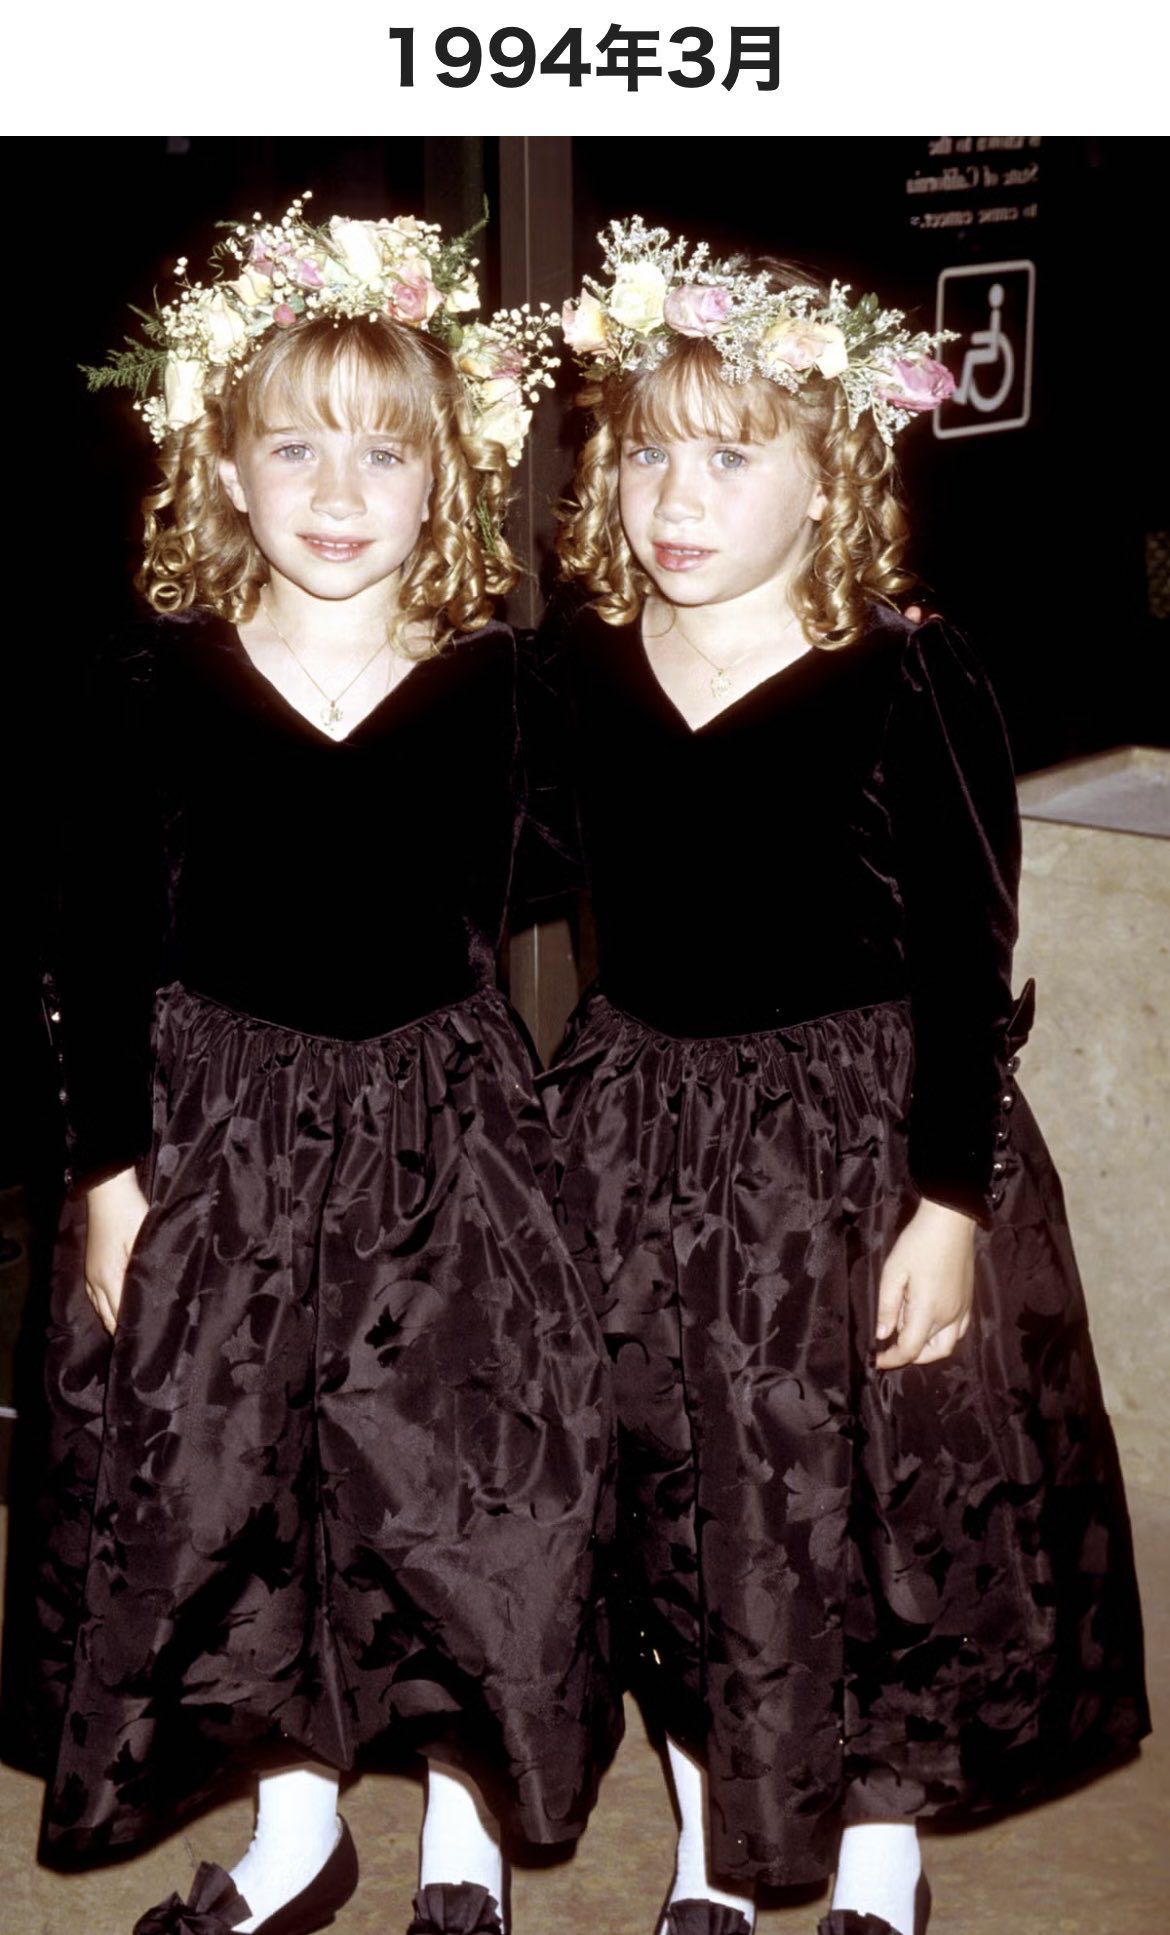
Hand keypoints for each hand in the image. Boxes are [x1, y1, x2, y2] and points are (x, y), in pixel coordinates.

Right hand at [84, 1166, 149, 1334]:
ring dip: (113, 1321)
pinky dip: (105, 1308)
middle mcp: (96, 1282)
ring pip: (100, 1309)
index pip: (120, 1317)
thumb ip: (146, 1271)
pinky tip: (114, 1311)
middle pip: (108, 1318)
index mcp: (110, 1279)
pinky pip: (95, 1297)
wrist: (108, 1192)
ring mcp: (91, 1274)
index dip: (131, 1333)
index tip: (145, 1346)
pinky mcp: (91, 1266)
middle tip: (140, 1345)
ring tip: (128, 1336)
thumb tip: (151, 1296)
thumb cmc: (130, 1214)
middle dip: (121, 1333)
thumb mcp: (144, 1243)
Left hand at [873, 1197, 975, 1368]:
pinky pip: (959, 1331)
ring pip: (947, 1345)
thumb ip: (887, 1306)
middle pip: (930, 1353)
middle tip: (890, 1346)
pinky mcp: (968, 1301)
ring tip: (907, 1332)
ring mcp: (962, 1310)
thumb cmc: (918, 1243)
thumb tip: (883, 1334)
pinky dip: (943, 1337)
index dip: (892, 1359)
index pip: (910, 1350)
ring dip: (927, 1348)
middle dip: (909, 1355)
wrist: (950, 1223)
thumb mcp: (893, 1272)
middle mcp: (949, 1316)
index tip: (876, 1359)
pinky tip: (928, 1323)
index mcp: (928, 1311)